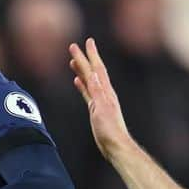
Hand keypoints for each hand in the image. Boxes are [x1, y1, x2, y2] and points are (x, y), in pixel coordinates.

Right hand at [68, 38, 132, 160]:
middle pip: (92, 72)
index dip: (90, 56)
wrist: (115, 145)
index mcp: (106, 92)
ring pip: (89, 81)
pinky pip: (88, 92)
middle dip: (84, 59)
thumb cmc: (109, 129)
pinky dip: (83, 85)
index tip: (86, 42)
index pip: (96, 69)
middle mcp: (104, 93)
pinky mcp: (96, 109)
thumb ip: (97, 91)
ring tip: (73, 61)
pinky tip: (78, 81)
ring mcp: (100, 101)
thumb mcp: (102, 109)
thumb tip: (92, 74)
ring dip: (82, 70)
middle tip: (74, 46)